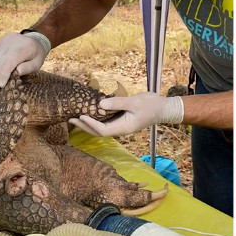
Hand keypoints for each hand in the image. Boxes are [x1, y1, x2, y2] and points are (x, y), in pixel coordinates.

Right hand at [0, 32, 50, 95]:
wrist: (32, 38)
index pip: (11, 60)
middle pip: (1, 64)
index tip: (1, 85)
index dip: (5, 73)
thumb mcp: (38, 61)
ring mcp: (3, 45)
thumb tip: (17, 73)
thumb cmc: (37, 53)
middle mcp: (10, 44)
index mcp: (23, 47)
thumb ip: (29, 67)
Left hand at [69, 93, 183, 136]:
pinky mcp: (122, 120)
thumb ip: (117, 103)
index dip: (90, 125)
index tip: (81, 116)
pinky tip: (90, 113)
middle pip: (98, 132)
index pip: (102, 130)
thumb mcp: (134, 102)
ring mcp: (121, 126)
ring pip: (101, 128)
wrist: (164, 108)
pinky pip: (106, 122)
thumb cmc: (152, 105)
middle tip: (70, 119)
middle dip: (84, 126)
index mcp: (124, 128)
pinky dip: (96, 119)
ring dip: (88, 124)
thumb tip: (99, 105)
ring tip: (76, 117)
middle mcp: (121, 129)